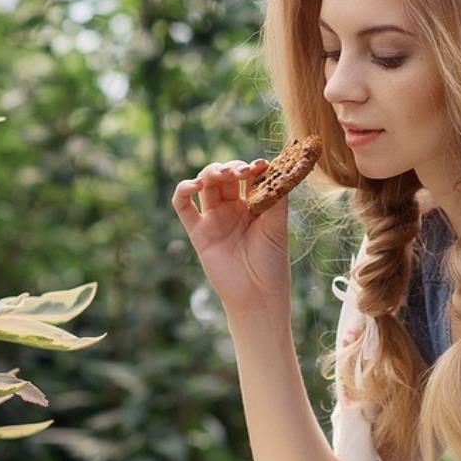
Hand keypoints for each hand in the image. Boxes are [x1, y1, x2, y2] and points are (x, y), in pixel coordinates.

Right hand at [171, 157, 290, 318]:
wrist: (257, 295)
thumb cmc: (272, 263)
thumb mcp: (277, 226)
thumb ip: (276, 198)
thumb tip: (277, 169)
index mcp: (253, 205)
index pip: (248, 176)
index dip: (252, 167)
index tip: (261, 164)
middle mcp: (232, 208)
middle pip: (225, 176)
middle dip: (232, 168)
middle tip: (242, 172)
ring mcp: (214, 218)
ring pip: (205, 184)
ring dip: (212, 172)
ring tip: (224, 175)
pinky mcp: (198, 231)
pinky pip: (183, 205)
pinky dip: (184, 189)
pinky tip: (195, 184)